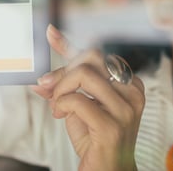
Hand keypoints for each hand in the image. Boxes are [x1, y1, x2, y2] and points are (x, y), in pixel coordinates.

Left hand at [32, 25, 145, 170]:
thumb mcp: (79, 107)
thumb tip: (41, 78)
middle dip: (63, 71)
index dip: (69, 43)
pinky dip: (62, 104)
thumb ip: (64, 88)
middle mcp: (132, 92)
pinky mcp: (112, 126)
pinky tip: (60, 115)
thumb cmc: (95, 139)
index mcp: (129, 84)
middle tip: (49, 87)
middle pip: (90, 59)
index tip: (49, 32)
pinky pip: (76, 100)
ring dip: (61, 89)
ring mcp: (125, 109)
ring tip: (58, 106)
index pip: (97, 55)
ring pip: (83, 74)